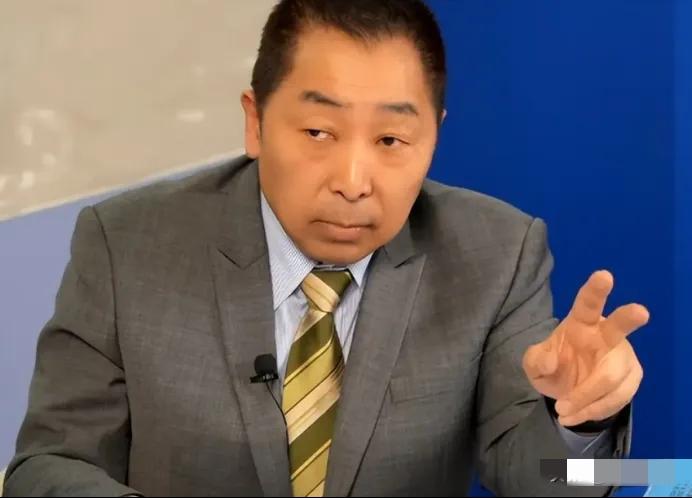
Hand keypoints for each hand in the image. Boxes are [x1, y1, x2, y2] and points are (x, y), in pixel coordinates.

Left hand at [522, 270, 648, 426]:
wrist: (567, 390)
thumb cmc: (553, 365)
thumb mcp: (534, 364)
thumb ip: (536, 359)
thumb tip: (551, 361)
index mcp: (580, 322)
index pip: (587, 303)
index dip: (595, 290)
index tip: (604, 275)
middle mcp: (605, 335)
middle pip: (618, 329)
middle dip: (629, 318)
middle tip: (641, 311)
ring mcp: (622, 356)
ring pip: (611, 378)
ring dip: (586, 398)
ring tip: (562, 410)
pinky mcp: (631, 378)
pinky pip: (616, 398)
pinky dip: (593, 410)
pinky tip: (575, 414)